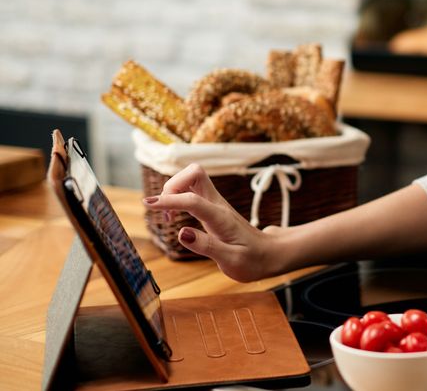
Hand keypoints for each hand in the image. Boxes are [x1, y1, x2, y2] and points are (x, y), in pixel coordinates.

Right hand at [142, 164, 285, 280]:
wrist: (270, 255)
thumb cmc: (252, 260)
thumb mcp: (232, 261)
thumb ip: (208, 246)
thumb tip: (182, 233)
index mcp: (222, 218)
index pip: (193, 200)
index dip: (169, 199)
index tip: (147, 203)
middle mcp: (219, 205)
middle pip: (195, 173)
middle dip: (172, 185)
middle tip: (165, 212)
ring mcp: (216, 204)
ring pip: (193, 178)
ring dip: (173, 190)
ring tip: (169, 217)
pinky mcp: (213, 207)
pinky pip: (192, 190)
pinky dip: (178, 196)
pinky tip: (175, 216)